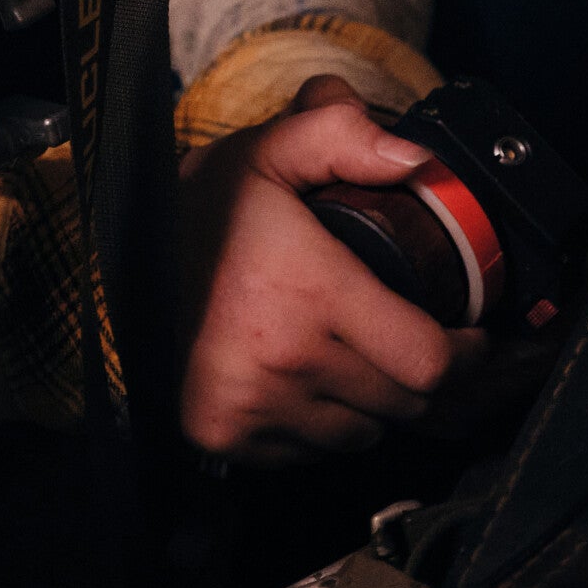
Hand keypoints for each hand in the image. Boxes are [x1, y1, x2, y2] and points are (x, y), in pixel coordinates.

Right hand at [177, 73, 488, 464]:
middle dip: (422, 372)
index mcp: (308, 293)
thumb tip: (420, 161)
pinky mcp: (227, 435)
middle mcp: (283, 361)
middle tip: (413, 334)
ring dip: (374, 402)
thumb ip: (344, 136)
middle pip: (406, 405)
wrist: (116, 255)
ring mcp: (253, 407)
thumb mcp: (271, 150)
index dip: (465, 354)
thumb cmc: (204, 207)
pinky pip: (313, 452)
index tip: (470, 332)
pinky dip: (325, 424)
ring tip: (353, 351)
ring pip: (364, 433)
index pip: (429, 364)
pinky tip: (307, 378)